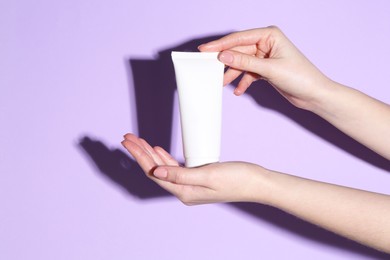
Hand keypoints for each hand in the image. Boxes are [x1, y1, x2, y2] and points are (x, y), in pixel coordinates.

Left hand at [121, 133, 270, 204]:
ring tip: (138, 141)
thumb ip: (180, 175)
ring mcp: (190, 185)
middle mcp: (184, 190)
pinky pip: (175, 167)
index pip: (154, 173)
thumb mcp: (207, 174)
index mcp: (184, 192)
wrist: (256, 182)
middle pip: (156, 170)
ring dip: (150, 154)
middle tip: (127, 138)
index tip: (129, 143)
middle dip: (140, 153)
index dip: (139, 157)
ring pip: (163, 167)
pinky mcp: (197, 177)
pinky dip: (164, 157)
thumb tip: (155, 173)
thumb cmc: (236, 178)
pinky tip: (158, 150)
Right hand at [199, 26, 331, 110]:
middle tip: (209, 68)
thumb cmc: (300, 77)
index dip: (220, 45)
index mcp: (269, 35)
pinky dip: (243, 81)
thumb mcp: (269, 69)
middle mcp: (266, 43)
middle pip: (238, 51)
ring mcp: (265, 56)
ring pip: (242, 63)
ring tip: (222, 84)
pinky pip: (248, 73)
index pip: (239, 38)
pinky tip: (238, 90)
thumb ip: (244, 62)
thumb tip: (223, 56)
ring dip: (233, 74)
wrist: (314, 94)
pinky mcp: (265, 69)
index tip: (204, 50)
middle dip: (226, 62)